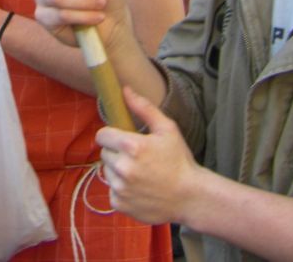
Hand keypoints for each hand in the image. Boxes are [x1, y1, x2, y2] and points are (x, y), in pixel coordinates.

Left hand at [97, 87, 204, 225]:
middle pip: (105, 153)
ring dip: (118, 171)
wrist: (190, 197)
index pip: (102, 135)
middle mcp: (122, 167)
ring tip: (140, 174)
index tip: (121, 139)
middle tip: (137, 158)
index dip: (111, 135)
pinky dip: (122, 190)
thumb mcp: (167, 129)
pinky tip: (140, 188)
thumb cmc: (179, 160)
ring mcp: (120, 187)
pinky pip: (112, 191)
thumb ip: (144, 108)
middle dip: (117, 153)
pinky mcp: (119, 204)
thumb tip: (124, 90)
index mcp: (131, 146)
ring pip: (107, 172)